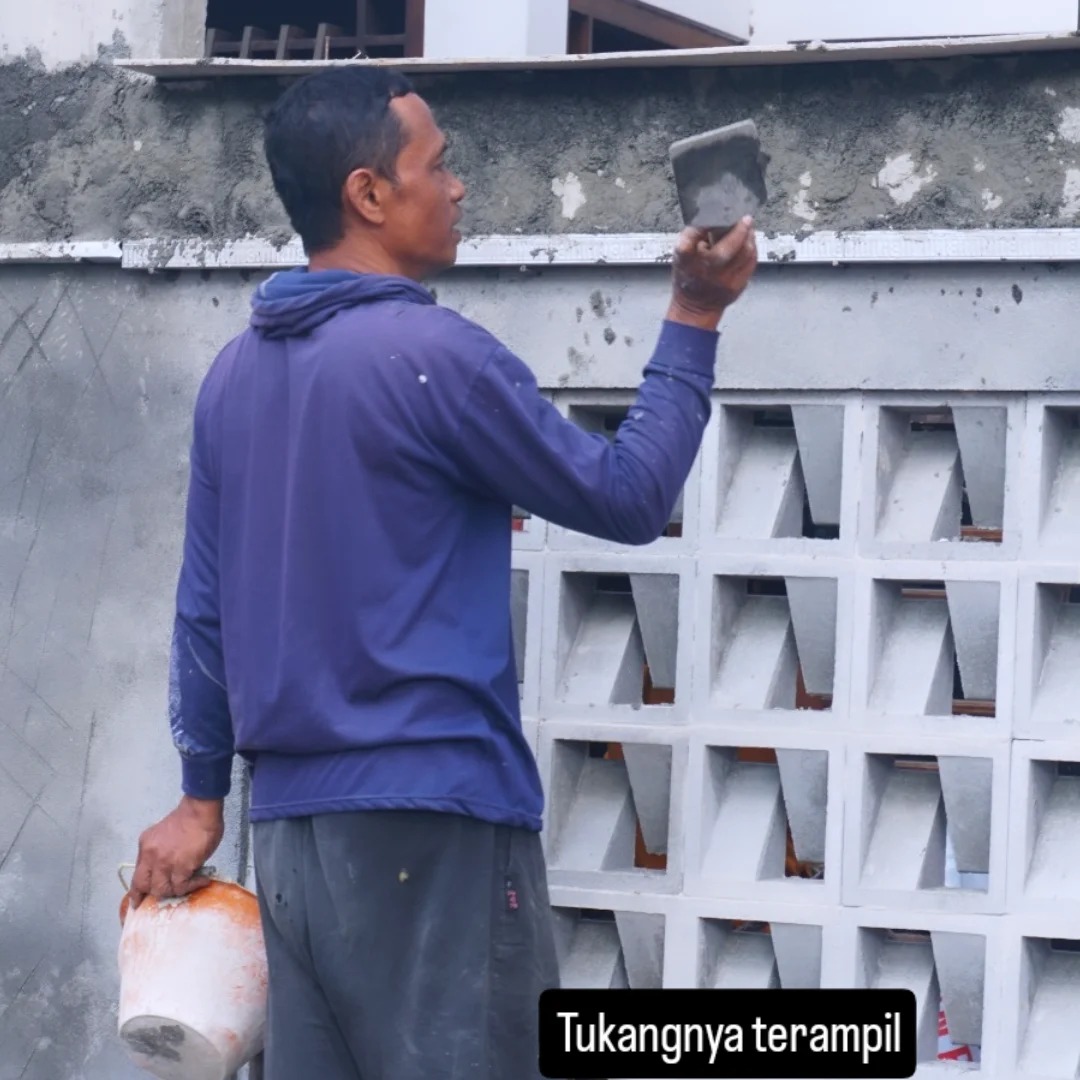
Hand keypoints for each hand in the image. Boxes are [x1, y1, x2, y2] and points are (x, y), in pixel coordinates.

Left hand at [127, 795, 224, 909]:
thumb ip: (160, 852)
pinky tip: (202, 880)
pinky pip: (182, 886)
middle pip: (146, 886)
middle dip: (156, 894)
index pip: (136, 875)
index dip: (136, 893)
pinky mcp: (181, 867)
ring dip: (177, 890)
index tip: (137, 903)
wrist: (200, 810)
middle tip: (168, 895)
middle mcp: (150, 855)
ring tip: (191, 884)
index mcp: (145, 846)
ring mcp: (164, 862)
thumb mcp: (162, 834)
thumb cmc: (188, 818)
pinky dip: (193, 886)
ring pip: (163, 890)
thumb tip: (168, 870)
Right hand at [667, 217, 757, 330]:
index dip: (697, 230)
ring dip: (749, 238)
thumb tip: (712, 219)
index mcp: (686, 264)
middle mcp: (705, 274)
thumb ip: (692, 238)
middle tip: (745, 219)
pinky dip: (752, 249)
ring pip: (744, 254)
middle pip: (726, 250)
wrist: (696, 307)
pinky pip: (751, 263)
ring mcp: (723, 282)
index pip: (687, 245)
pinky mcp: (737, 287)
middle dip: (739, 231)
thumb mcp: (680, 257)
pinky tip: (749, 242)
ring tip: (748, 228)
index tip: (708, 219)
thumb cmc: (689, 277)